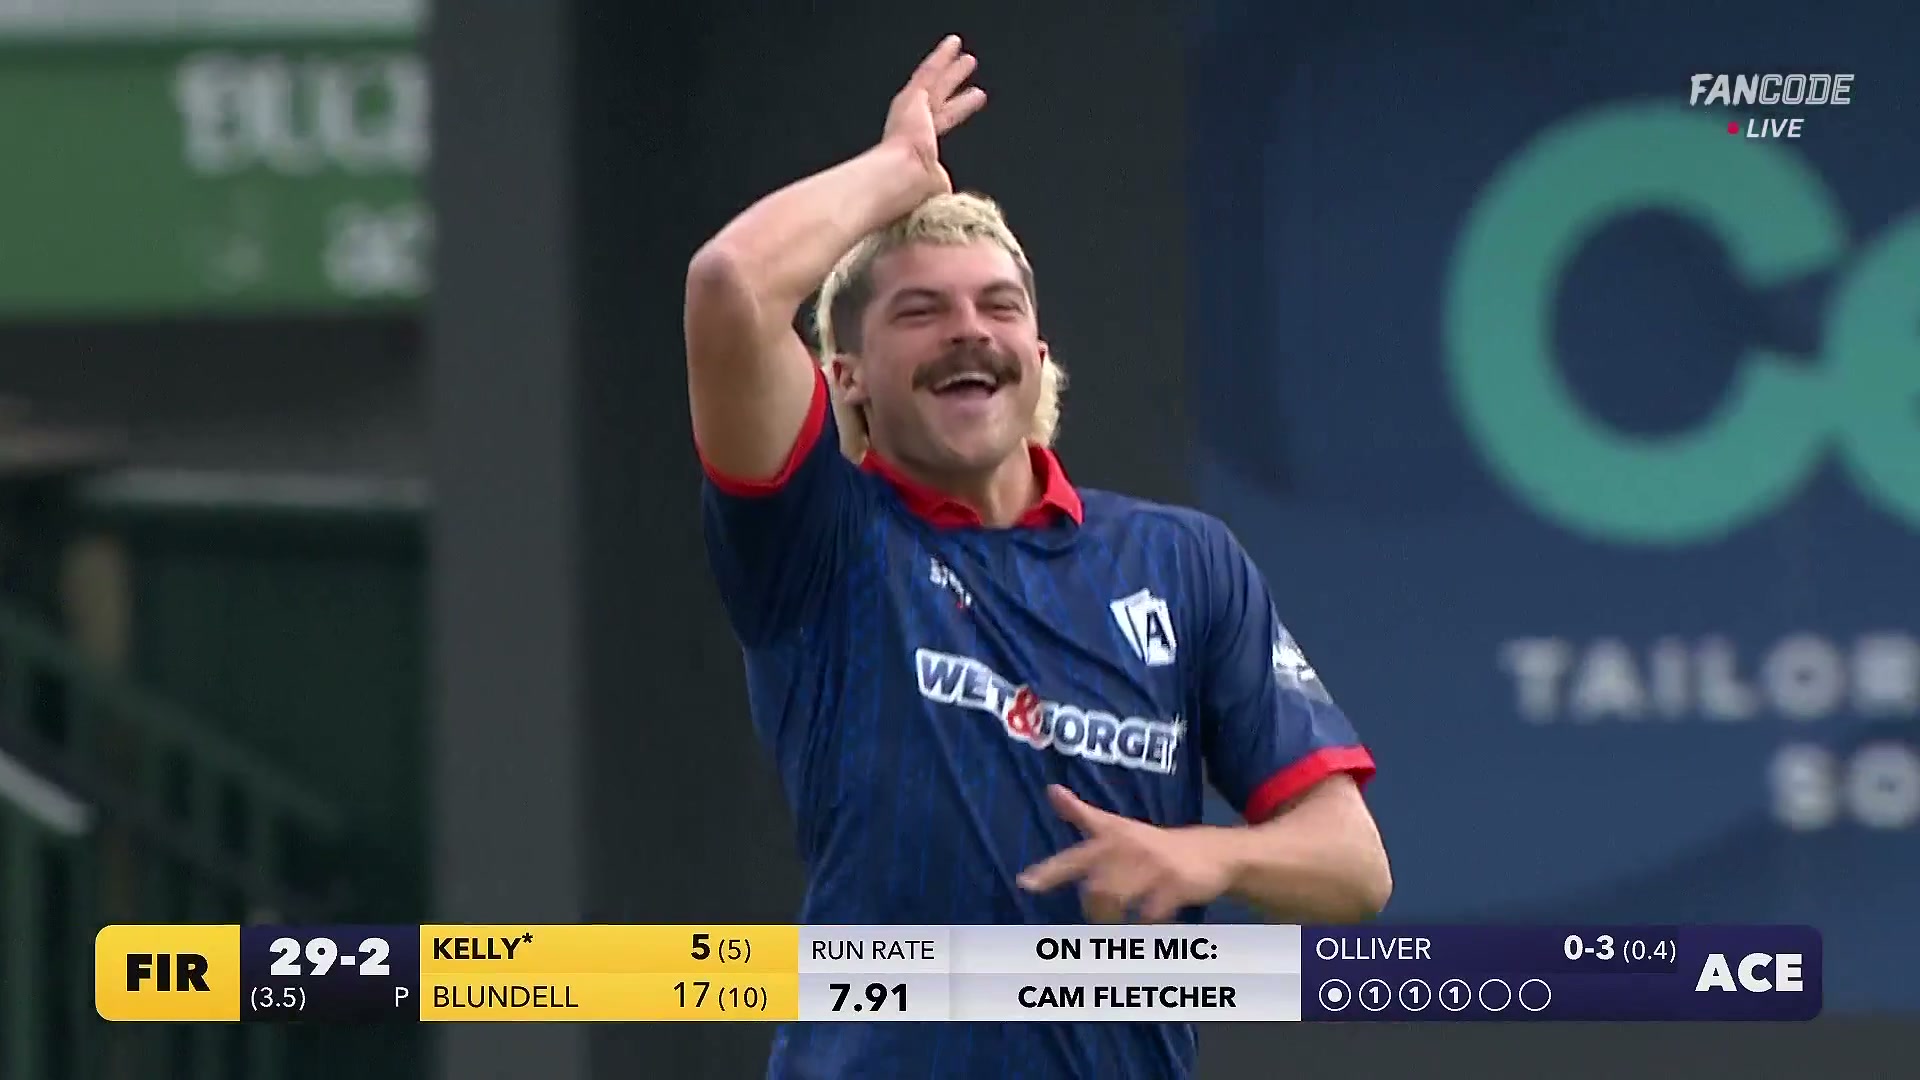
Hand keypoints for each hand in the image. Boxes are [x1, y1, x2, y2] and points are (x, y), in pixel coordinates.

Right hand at [882, 35, 986, 196]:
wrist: (898, 183)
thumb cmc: (909, 195)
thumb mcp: (933, 192)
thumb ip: (941, 184)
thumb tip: (947, 193)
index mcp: (913, 153)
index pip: (935, 129)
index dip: (948, 116)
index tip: (959, 107)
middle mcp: (909, 130)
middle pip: (936, 102)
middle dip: (951, 89)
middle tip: (964, 76)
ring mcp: (910, 113)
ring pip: (934, 84)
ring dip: (950, 71)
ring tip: (967, 59)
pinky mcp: (912, 100)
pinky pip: (929, 73)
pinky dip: (941, 57)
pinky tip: (953, 44)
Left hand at [1017, 785, 1237, 922]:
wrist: (1212, 851)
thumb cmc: (1152, 843)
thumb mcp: (1116, 825)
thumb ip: (1081, 813)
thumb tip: (1051, 789)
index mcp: (1111, 837)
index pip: (1075, 855)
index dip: (1051, 870)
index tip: (1025, 883)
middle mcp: (1129, 850)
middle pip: (1095, 889)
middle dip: (1093, 908)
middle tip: (1100, 914)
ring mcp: (1154, 868)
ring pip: (1118, 900)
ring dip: (1113, 918)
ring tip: (1119, 920)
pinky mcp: (1176, 886)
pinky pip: (1150, 914)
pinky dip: (1145, 923)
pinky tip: (1151, 918)